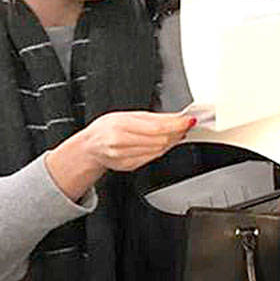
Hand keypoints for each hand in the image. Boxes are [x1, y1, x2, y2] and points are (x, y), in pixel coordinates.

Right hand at [75, 111, 193, 172]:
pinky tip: (163, 143)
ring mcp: (124, 157)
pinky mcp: (129, 166)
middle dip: (176, 133)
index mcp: (119, 126)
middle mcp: (120, 143)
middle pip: (160, 140)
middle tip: (185, 126)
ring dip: (171, 142)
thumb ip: (152, 117)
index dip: (176, 125)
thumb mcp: (126, 115)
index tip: (188, 121)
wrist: (90, 146)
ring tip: (175, 133)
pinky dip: (162, 150)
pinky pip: (153, 158)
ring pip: (159, 150)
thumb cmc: (106, 128)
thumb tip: (176, 118)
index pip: (156, 127)